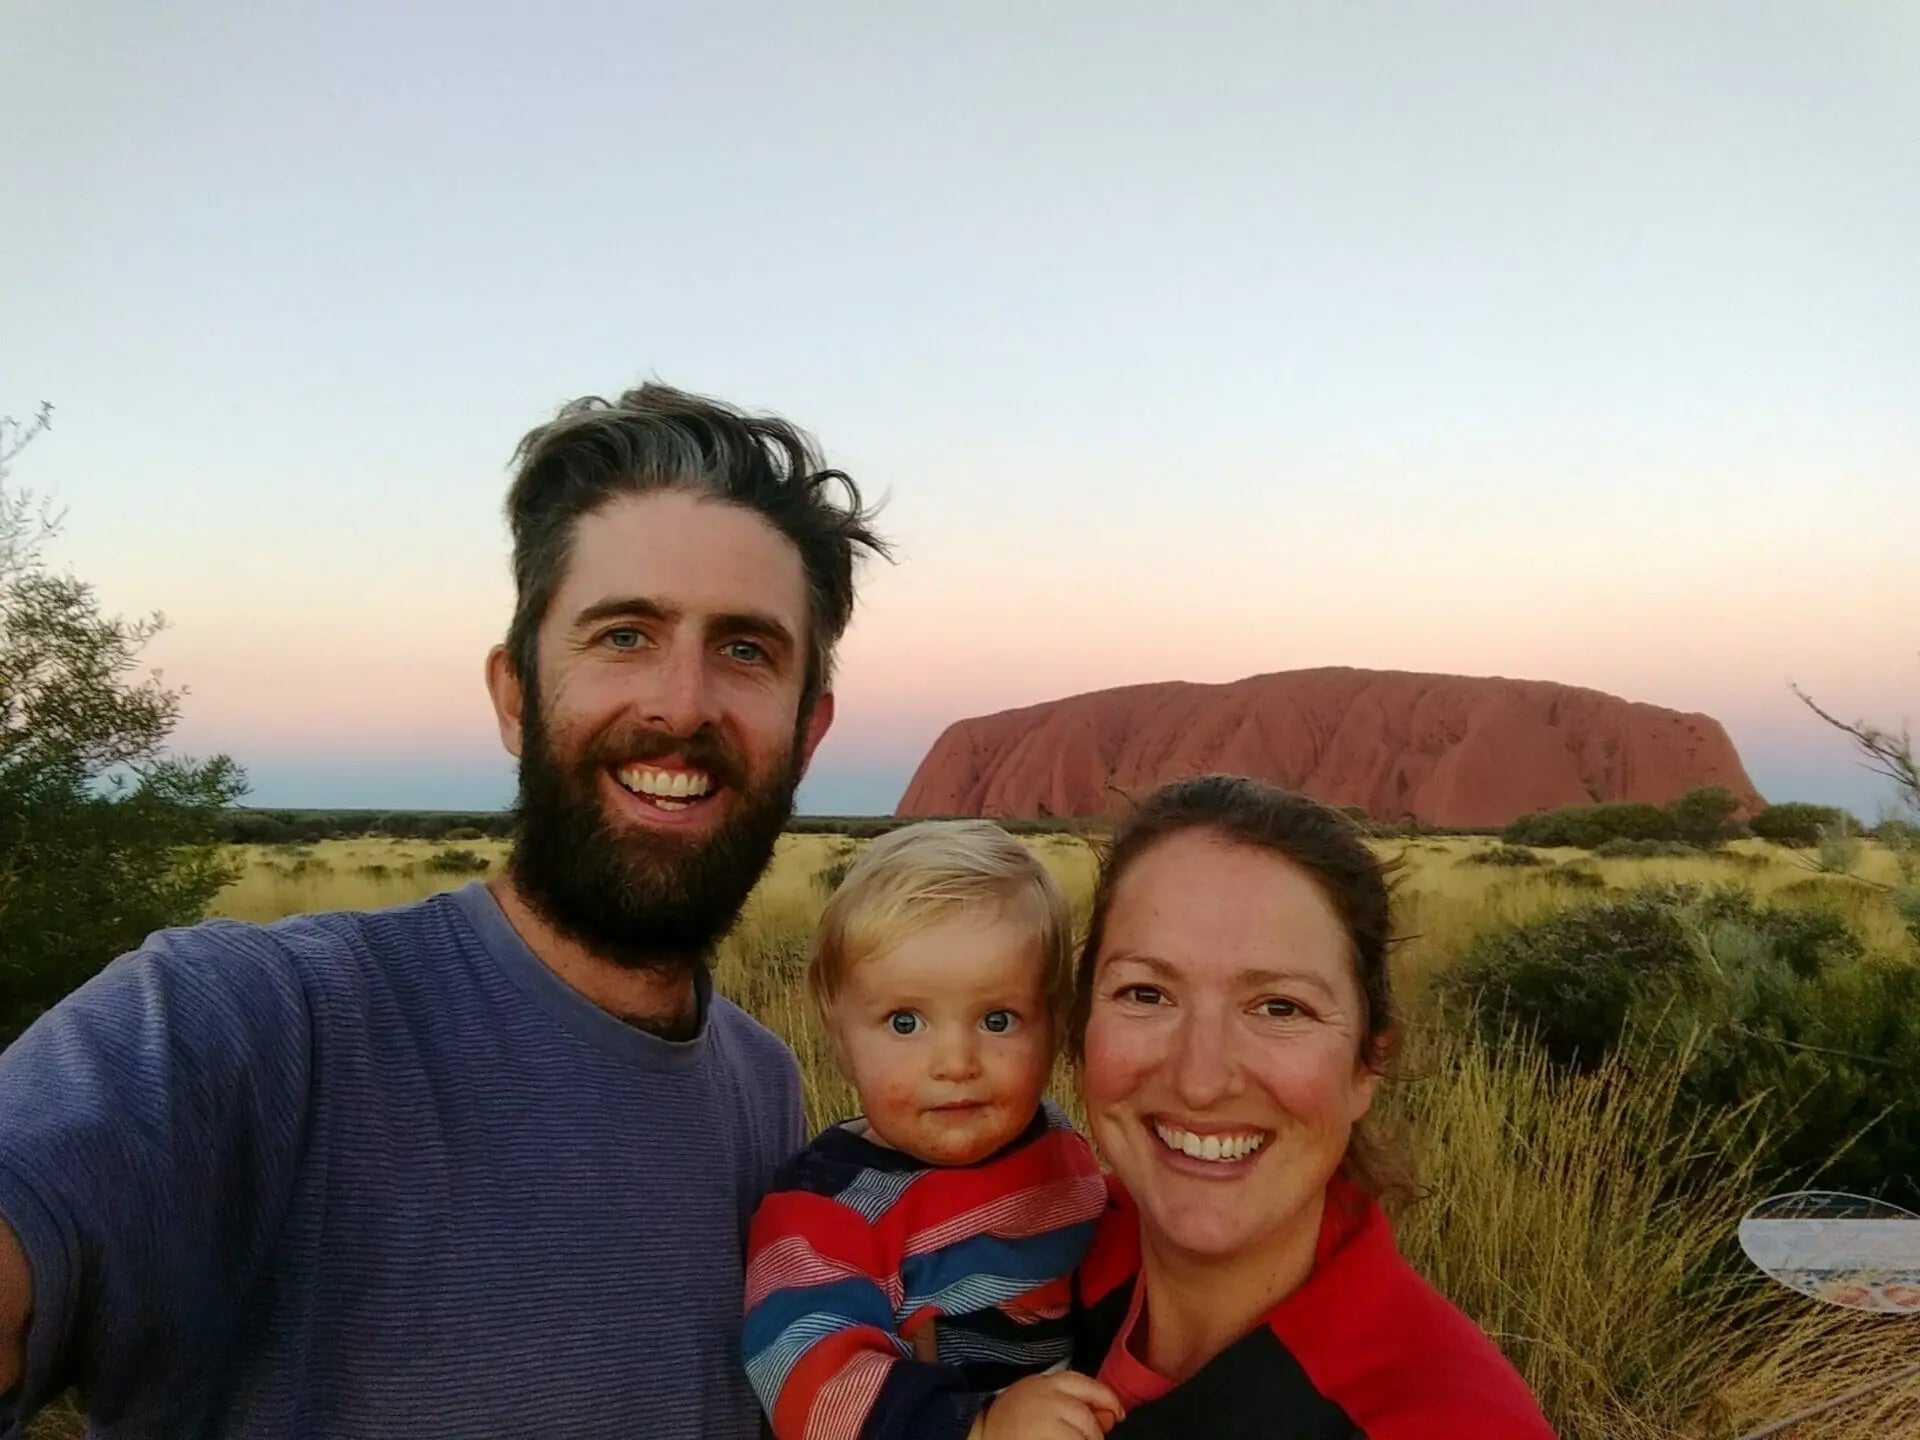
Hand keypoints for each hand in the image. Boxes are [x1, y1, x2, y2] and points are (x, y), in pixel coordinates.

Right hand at [971, 1371, 1123, 1439]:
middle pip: (1086, 1417)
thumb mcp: (1041, 1400)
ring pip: (1082, 1437)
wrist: (979, 1436)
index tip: (1118, 1416)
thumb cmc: (1014, 1420)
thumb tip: (1112, 1417)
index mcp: (1046, 1383)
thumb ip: (1074, 1404)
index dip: (1107, 1399)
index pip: (1086, 1385)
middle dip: (1094, 1434)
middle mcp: (1046, 1400)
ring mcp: (1044, 1425)